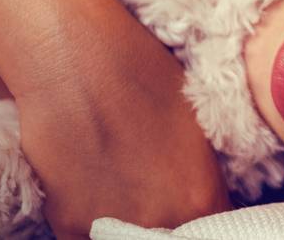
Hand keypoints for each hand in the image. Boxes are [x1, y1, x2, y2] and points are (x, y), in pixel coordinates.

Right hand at [11, 30, 231, 237]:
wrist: (76, 61)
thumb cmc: (143, 76)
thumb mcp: (196, 126)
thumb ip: (203, 178)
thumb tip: (208, 202)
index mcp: (201, 198)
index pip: (216, 231)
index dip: (205, 221)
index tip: (197, 214)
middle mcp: (161, 221)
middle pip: (172, 236)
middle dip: (171, 225)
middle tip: (156, 194)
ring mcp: (112, 226)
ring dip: (130, 227)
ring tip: (123, 189)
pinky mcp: (67, 223)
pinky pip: (87, 238)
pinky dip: (92, 223)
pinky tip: (92, 190)